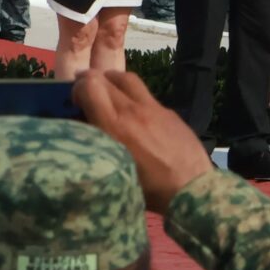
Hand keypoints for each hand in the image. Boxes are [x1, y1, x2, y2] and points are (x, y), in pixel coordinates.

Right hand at [73, 69, 210, 214]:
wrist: (193, 191)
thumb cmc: (148, 190)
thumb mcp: (113, 170)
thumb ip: (97, 146)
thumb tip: (85, 131)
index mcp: (115, 126)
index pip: (90, 86)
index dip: (78, 89)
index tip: (76, 102)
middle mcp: (133, 111)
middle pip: (106, 78)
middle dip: (91, 81)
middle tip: (85, 94)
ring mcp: (154, 109)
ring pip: (128, 79)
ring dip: (112, 81)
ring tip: (107, 91)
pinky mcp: (170, 113)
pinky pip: (146, 95)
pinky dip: (133, 97)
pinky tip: (134, 114)